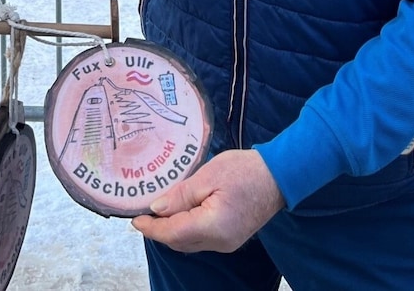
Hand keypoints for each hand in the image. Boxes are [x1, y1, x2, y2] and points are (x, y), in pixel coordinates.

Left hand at [132, 150, 284, 253]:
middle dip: (159, 231)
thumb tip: (156, 208)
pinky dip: (185, 230)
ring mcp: (227, 242)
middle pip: (180, 242)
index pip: (173, 233)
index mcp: (213, 227)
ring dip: (171, 231)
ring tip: (156, 214)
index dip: (152, 228)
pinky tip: (178, 215)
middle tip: (142, 214)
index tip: (135, 219)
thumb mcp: (208, 176)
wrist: (278, 175)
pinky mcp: (231, 237)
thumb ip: (181, 195)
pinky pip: (201, 239)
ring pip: (190, 243)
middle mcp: (220, 242)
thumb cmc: (243, 170)